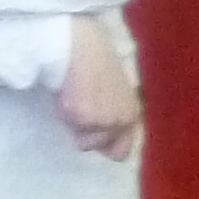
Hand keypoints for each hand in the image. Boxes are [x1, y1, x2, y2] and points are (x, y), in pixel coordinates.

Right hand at [60, 14, 142, 160]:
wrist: (81, 47)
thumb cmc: (96, 61)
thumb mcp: (116, 91)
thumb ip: (114, 114)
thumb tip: (103, 132)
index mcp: (132, 113)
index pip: (122, 151)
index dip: (106, 145)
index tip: (94, 132)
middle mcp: (121, 121)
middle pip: (100, 148)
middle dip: (88, 136)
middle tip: (82, 112)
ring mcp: (103, 121)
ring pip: (83, 141)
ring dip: (76, 125)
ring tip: (75, 99)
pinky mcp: (83, 117)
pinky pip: (69, 127)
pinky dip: (65, 114)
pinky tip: (68, 94)